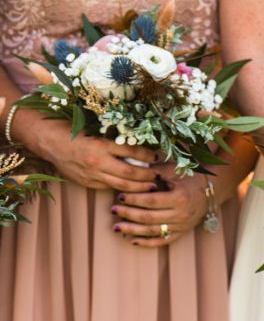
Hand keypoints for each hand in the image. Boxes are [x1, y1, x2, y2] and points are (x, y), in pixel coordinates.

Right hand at [14, 109, 157, 191]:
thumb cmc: (74, 131)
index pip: (132, 152)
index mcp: (101, 145)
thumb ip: (115, 141)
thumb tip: (139, 148)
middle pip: (130, 174)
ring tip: (151, 186)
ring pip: (121, 186)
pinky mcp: (87, 183)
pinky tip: (133, 189)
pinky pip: (109, 188)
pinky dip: (123, 189)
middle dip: (148, 176)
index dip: (148, 156)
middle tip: (159, 176)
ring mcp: (91, 174)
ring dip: (139, 187)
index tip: (158, 156)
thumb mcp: (97, 131)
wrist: (48, 141)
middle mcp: (97, 161)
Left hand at [112, 167, 207, 246]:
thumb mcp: (173, 171)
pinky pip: (162, 241)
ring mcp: (181, 225)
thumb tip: (131, 168)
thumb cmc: (189, 178)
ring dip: (132, 230)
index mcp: (179, 197)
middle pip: (149, 218)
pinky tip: (133, 240)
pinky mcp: (181, 233)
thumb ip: (153, 171)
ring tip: (116, 226)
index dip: (133, 199)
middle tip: (113, 209)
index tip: (120, 196)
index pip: (151, 201)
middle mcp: (181, 214)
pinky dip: (147, 242)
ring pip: (153, 231)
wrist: (210, 191)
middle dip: (128, 214)